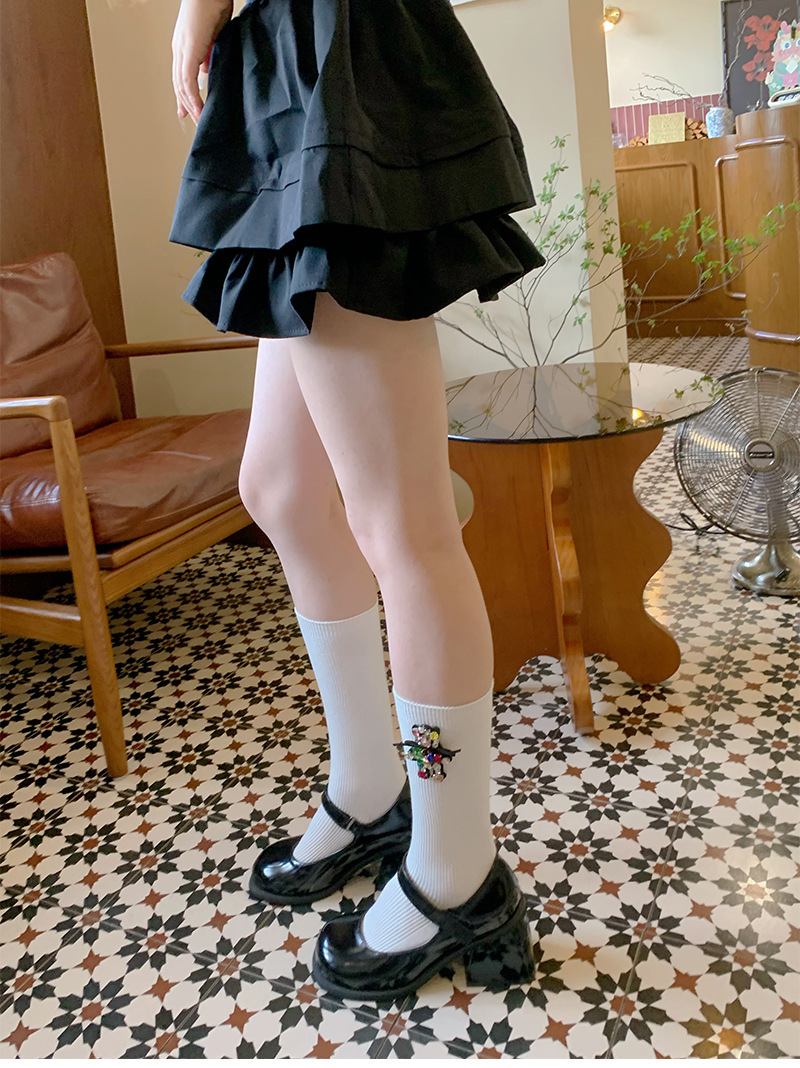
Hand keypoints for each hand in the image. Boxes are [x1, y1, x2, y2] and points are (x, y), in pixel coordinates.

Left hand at [172, 0, 233, 123]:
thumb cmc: (213, 4)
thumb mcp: (213, 34)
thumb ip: (208, 53)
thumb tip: (205, 70)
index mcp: (184, 46)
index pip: (181, 76)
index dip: (184, 95)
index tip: (188, 110)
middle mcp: (179, 50)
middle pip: (178, 84)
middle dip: (186, 105)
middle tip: (194, 121)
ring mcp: (182, 51)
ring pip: (181, 86)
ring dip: (191, 106)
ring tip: (200, 121)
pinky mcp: (188, 52)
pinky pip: (188, 82)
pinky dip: (193, 99)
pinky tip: (199, 110)